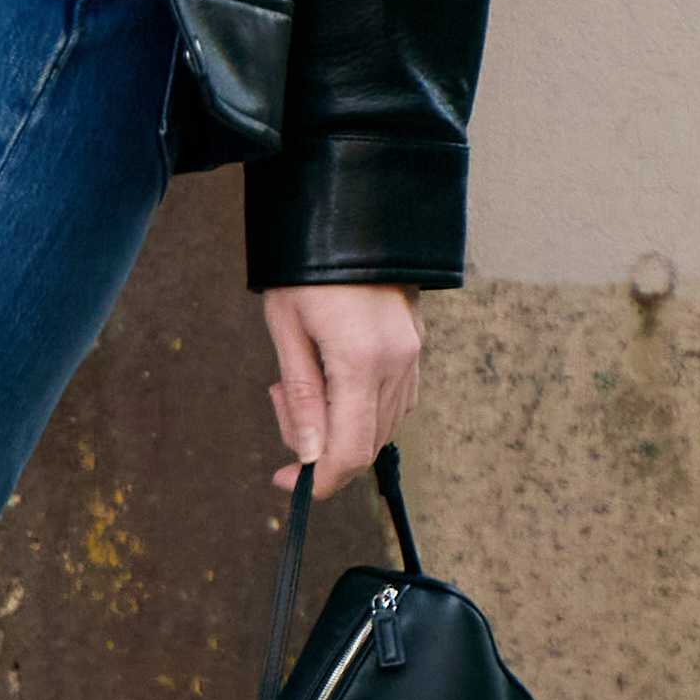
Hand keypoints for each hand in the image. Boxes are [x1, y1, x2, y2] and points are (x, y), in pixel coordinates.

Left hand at [260, 282, 419, 508]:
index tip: (286, 482)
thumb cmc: (307, 270)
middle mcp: (396, 364)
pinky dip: (361, 407)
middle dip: (318, 443)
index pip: (350, 451)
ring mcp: (412, 356)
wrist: (351, 218)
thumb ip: (303, 398)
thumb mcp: (287, 330)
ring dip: (339, 423)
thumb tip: (307, 454)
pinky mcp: (416, 347)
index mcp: (360, 361)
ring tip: (303, 378)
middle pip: (366, 444)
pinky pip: (394, 401)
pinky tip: (333, 378)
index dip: (318, 479)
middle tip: (283, 398)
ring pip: (381, 426)